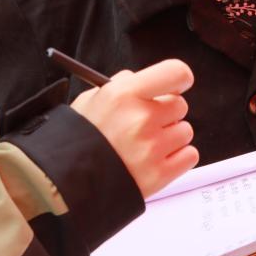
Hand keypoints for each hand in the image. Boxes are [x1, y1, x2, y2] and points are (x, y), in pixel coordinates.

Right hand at [71, 59, 197, 198]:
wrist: (65, 182)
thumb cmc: (78, 138)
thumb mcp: (92, 99)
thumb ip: (122, 86)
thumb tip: (142, 81)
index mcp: (124, 94)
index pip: (176, 73)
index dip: (178, 80)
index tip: (175, 85)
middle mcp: (141, 118)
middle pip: (180, 105)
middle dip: (166, 112)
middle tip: (145, 123)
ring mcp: (152, 148)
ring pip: (185, 131)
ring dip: (170, 136)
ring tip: (144, 145)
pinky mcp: (160, 174)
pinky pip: (189, 155)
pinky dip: (177, 157)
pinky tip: (155, 159)